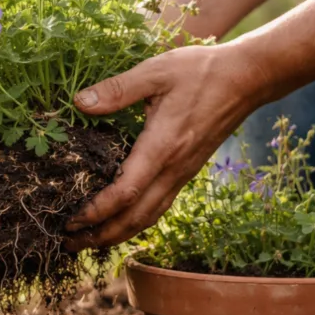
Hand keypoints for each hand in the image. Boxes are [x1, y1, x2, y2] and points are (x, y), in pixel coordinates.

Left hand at [65, 42, 268, 248]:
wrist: (247, 79)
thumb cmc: (201, 71)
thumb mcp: (156, 71)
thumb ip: (117, 89)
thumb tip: (80, 102)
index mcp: (162, 147)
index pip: (125, 193)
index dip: (96, 212)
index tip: (70, 220)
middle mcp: (173, 169)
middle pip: (135, 218)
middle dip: (100, 236)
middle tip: (67, 244)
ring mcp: (182, 173)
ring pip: (148, 217)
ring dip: (117, 234)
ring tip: (88, 241)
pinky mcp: (187, 171)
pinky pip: (159, 206)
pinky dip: (136, 222)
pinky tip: (120, 222)